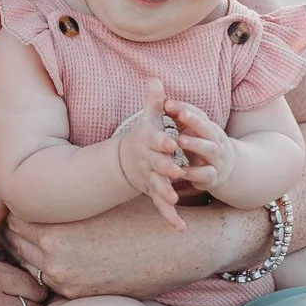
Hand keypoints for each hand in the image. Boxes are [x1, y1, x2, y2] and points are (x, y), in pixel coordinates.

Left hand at [0, 197, 229, 300]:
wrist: (176, 247)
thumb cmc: (138, 212)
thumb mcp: (96, 197)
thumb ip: (61, 201)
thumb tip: (36, 191)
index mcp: (55, 229)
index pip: (12, 217)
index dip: (14, 207)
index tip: (22, 199)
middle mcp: (54, 259)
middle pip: (15, 242)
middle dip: (18, 230)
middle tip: (24, 217)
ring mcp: (66, 281)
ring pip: (28, 263)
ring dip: (29, 250)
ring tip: (41, 233)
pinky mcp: (78, 295)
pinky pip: (48, 280)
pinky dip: (47, 268)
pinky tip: (59, 253)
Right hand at [115, 78, 185, 229]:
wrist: (125, 161)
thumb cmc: (143, 137)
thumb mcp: (147, 118)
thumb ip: (154, 101)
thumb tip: (154, 78)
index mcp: (148, 142)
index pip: (155, 140)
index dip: (162, 141)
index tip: (171, 142)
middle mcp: (148, 161)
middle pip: (157, 165)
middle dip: (166, 169)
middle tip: (177, 171)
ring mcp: (150, 179)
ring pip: (157, 187)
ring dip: (165, 194)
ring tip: (174, 201)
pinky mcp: (153, 193)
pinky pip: (161, 206)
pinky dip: (170, 217)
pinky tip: (181, 227)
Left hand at [165, 98, 236, 195]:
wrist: (228, 169)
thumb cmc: (202, 145)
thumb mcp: (193, 130)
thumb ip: (179, 117)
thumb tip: (163, 97)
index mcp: (209, 127)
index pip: (199, 114)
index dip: (184, 108)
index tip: (167, 103)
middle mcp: (215, 141)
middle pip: (207, 128)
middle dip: (195, 121)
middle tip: (181, 115)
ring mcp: (216, 159)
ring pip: (209, 150)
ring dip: (195, 144)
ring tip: (180, 140)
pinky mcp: (213, 177)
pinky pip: (206, 174)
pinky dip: (194, 173)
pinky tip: (181, 171)